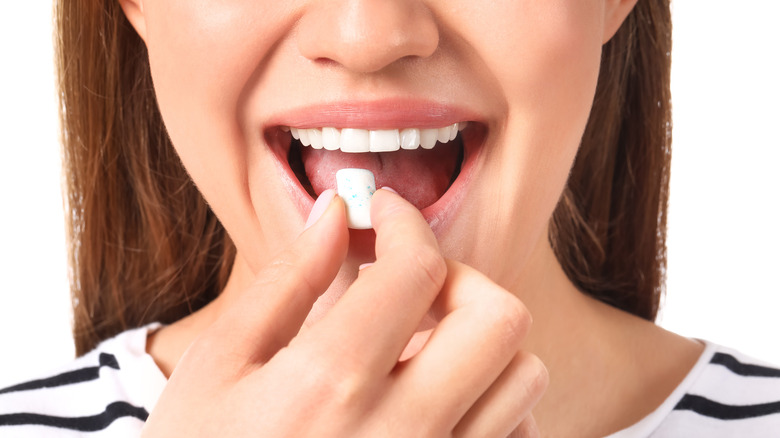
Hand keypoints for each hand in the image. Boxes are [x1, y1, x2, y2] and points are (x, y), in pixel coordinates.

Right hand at [141, 189, 547, 436]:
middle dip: (460, 280)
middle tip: (411, 285)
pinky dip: (496, 404)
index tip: (383, 214)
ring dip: (482, 342)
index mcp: (328, 385)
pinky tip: (439, 402)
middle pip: (499, 319)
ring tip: (423, 347)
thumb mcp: (218, 368)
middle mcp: (400, 435)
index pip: (417, 270)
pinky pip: (518, 436)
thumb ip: (285, 281)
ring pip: (524, 378)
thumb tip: (336, 212)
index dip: (404, 221)